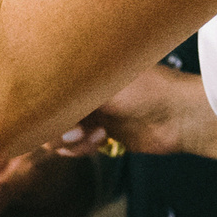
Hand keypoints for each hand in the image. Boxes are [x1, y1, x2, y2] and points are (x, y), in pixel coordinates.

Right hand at [50, 63, 216, 158]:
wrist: (180, 116)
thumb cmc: (147, 90)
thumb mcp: (101, 86)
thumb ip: (67, 92)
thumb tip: (36, 98)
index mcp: (83, 68)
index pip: (45, 84)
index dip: (39, 101)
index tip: (40, 112)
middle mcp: (83, 89)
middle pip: (47, 113)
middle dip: (54, 127)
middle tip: (73, 130)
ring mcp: (91, 113)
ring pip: (58, 134)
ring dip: (70, 140)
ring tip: (93, 134)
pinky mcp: (100, 135)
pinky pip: (75, 147)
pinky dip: (82, 148)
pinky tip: (102, 139)